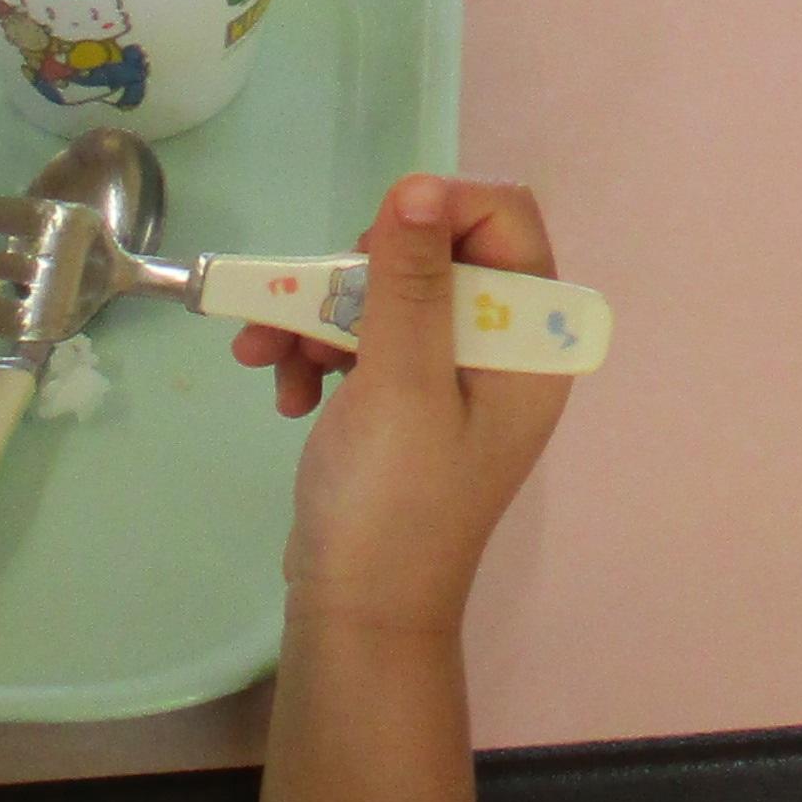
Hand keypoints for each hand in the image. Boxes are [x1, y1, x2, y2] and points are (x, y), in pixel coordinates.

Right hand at [245, 176, 574, 639]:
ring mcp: (452, 376)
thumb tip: (421, 185)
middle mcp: (502, 349)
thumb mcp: (402, 380)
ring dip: (320, 314)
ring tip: (271, 356)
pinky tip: (282, 389)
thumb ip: (411, 280)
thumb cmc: (393, 502)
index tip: (373, 244)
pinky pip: (364, 339)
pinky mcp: (405, 400)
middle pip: (434, 250)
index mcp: (531, 340)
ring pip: (387, 293)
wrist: (357, 616)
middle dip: (357, 273)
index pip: (505, 219)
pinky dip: (317, 351)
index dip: (437, 211)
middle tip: (313, 306)